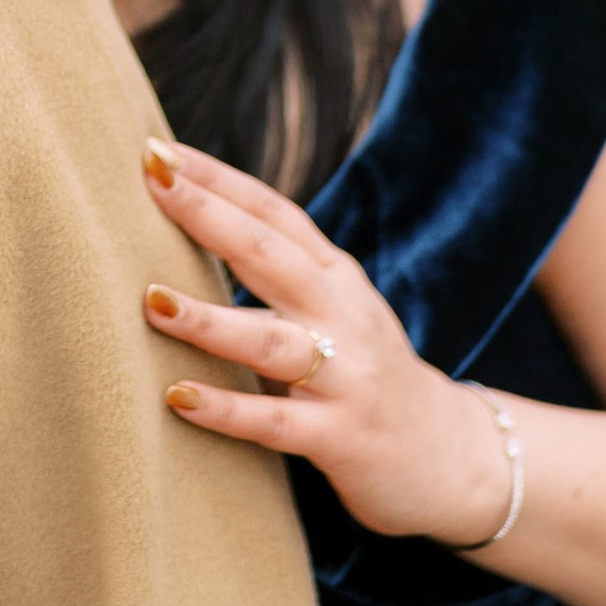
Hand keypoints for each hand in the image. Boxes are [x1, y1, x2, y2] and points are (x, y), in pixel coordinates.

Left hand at [141, 137, 512, 547]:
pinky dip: (226, 409)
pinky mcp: (340, 437)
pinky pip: (275, 423)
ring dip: (209, 320)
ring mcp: (345, 376)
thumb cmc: (365, 374)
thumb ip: (277, 277)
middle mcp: (341, 314)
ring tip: (152, 301)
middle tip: (154, 179)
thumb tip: (186, 233)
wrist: (453, 457)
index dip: (218, 178)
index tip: (159, 149)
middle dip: (209, 215)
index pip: (272, 212)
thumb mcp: (333, 311)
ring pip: (269, 341)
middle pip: (270, 255)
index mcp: (334, 277)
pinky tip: (178, 396)